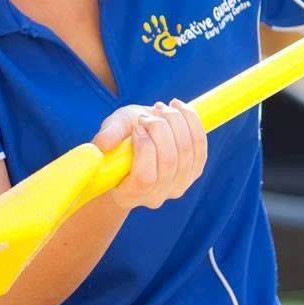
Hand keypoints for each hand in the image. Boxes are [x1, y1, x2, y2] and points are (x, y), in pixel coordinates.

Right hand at [92, 100, 207, 210]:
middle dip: (161, 129)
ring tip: (163, 108)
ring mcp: (178, 187)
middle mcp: (155, 196)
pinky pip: (200, 147)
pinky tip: (179, 109)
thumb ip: (107, 136)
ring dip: (177, 122)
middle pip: (169, 162)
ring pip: (186, 152)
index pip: (144, 178)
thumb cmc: (120, 139)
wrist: (138, 140)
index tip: (137, 126)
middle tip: (149, 112)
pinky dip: (192, 123)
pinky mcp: (194, 173)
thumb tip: (103, 143)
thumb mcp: (111, 131)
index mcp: (128, 194)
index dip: (144, 148)